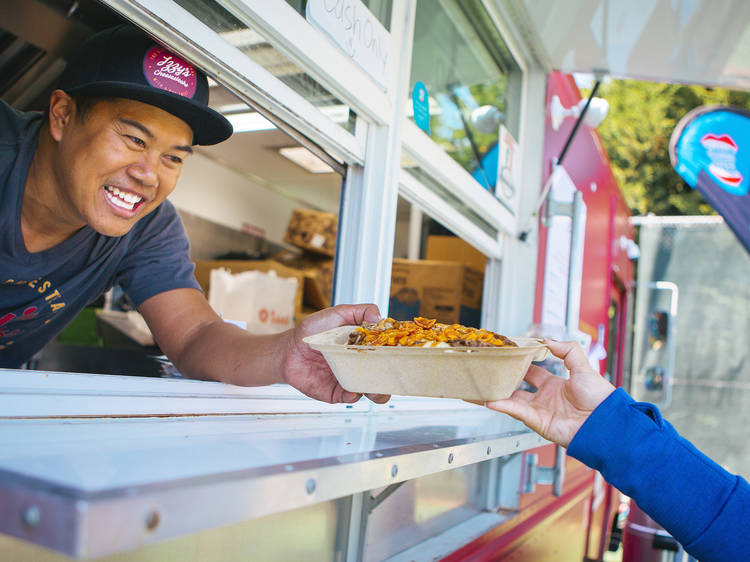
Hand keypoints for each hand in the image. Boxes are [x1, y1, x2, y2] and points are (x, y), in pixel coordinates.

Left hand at [281, 304, 390, 403]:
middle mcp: (362, 366)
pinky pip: (350, 398)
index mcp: (367, 347)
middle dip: (394, 380)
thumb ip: (359, 311)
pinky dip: (353, 395)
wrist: (289, 349)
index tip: (405, 354)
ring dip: (378, 392)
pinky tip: (351, 389)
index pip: (390, 353)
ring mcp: (351, 380)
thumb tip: (379, 316)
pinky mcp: (337, 393)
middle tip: (393, 376)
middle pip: (387, 377)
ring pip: (373, 392)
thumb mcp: (338, 314)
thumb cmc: (313, 330)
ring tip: (375, 388)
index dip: (399, 355)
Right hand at [486, 340, 614, 446]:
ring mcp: (540, 410)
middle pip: (518, 386)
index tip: (509, 355)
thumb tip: (548, 340)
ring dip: (498, 394)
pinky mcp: (538, 422)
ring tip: (484, 386)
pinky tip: (490, 400)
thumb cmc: (599, 397)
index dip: (521, 364)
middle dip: (506, 379)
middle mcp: (545, 397)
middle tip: (492, 370)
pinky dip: (502, 406)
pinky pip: (516, 412)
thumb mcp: (583, 366)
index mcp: (555, 384)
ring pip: (513, 400)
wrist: (604, 421)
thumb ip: (568, 350)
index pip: (532, 372)